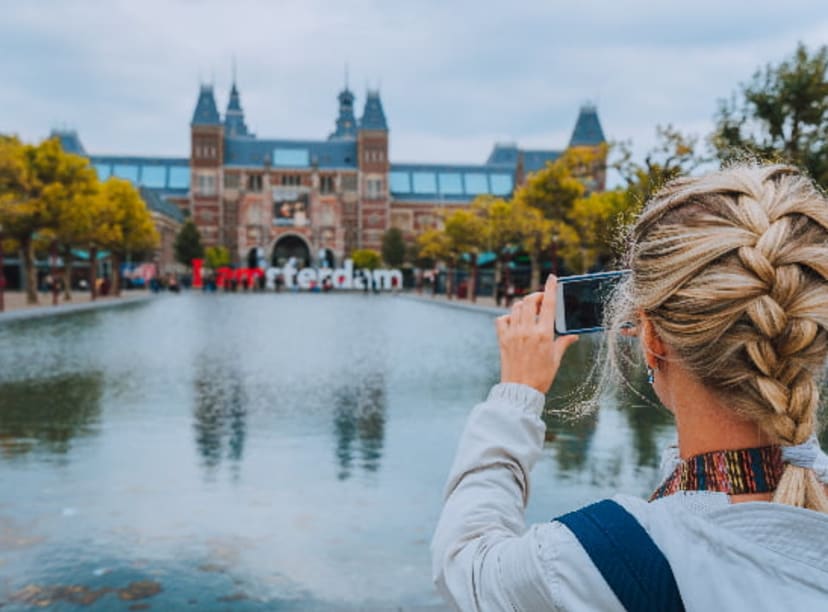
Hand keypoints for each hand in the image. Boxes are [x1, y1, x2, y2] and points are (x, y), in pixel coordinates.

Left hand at [495, 275, 577, 393]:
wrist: (521, 390)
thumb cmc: (541, 376)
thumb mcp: (556, 359)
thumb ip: (563, 342)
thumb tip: (573, 335)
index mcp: (543, 334)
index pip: (548, 304)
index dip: (550, 288)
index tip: (552, 278)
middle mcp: (527, 330)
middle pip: (529, 301)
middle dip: (536, 296)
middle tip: (541, 300)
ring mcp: (513, 333)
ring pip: (516, 308)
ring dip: (524, 305)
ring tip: (530, 312)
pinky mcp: (502, 339)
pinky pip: (502, 319)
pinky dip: (508, 316)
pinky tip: (514, 322)